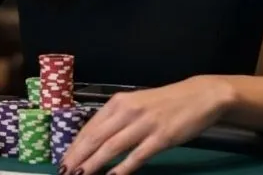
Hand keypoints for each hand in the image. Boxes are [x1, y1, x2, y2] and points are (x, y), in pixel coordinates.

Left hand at [60, 76, 233, 174]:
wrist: (199, 95)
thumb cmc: (165, 102)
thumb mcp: (136, 104)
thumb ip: (117, 118)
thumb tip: (95, 139)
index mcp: (119, 102)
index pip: (90, 127)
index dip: (75, 145)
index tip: (64, 160)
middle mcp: (128, 111)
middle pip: (96, 137)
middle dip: (78, 156)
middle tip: (65, 172)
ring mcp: (144, 124)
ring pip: (112, 147)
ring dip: (94, 164)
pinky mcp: (161, 137)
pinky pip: (137, 156)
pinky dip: (122, 168)